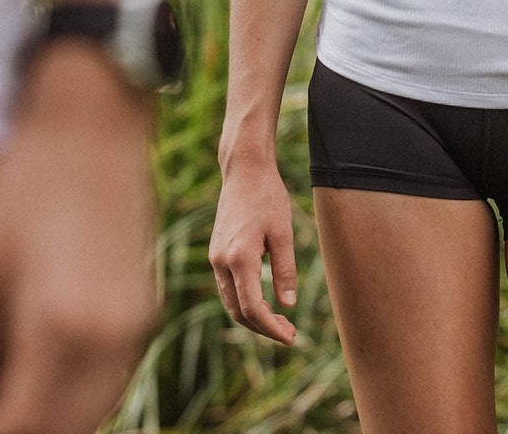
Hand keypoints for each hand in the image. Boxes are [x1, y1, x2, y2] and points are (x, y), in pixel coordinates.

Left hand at [0, 42, 159, 433]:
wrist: (92, 129)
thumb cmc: (22, 187)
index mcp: (59, 322)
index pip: (17, 425)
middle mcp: (106, 333)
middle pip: (59, 431)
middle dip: (11, 431)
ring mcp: (133, 324)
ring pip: (91, 416)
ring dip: (46, 423)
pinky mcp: (144, 311)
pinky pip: (110, 385)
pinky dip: (75, 402)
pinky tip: (38, 381)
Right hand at [208, 154, 297, 344]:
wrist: (244, 170)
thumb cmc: (268, 196)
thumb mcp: (283, 232)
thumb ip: (285, 270)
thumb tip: (288, 305)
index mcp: (239, 258)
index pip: (252, 309)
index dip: (271, 328)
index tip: (292, 337)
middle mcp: (221, 262)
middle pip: (238, 312)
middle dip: (263, 328)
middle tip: (290, 333)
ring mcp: (215, 258)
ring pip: (231, 302)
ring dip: (253, 317)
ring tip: (281, 322)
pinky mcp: (216, 252)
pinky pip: (228, 287)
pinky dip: (244, 301)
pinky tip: (264, 301)